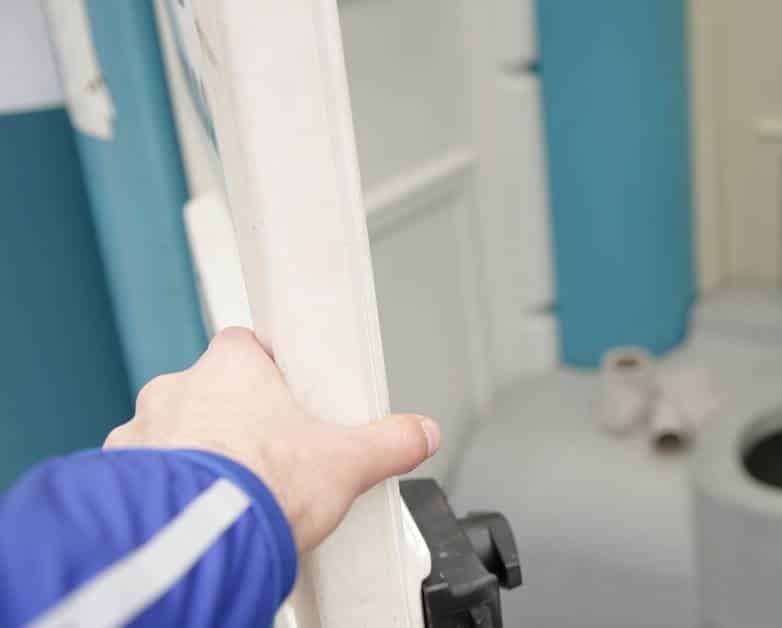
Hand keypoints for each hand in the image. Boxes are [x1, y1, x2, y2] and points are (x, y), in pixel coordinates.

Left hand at [104, 327, 439, 551]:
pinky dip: (166, 489)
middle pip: (210, 391)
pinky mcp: (120, 475)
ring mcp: (142, 432)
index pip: (245, 345)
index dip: (266, 368)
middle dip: (235, 420)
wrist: (198, 536)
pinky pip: (143, 474)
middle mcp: (178, 390)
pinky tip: (197, 510)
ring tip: (231, 491)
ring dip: (195, 454)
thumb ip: (388, 442)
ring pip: (172, 432)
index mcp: (232, 368)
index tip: (283, 390)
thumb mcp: (347, 462)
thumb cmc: (258, 484)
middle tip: (267, 455)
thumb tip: (419, 434)